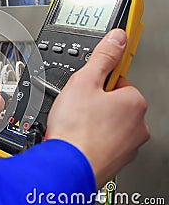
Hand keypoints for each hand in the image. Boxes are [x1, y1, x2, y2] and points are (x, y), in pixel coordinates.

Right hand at [47, 28, 149, 187]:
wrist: (66, 167)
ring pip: (106, 124)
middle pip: (111, 103)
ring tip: (73, 124)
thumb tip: (117, 37)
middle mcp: (137, 125)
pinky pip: (101, 141)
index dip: (96, 81)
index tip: (86, 86)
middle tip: (75, 107)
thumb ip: (102, 57)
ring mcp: (127, 146)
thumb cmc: (76, 130)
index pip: (117, 81)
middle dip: (93, 103)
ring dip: (91, 121)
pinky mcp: (114, 160)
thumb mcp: (84, 81)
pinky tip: (75, 138)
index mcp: (134, 102)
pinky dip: (89, 139)